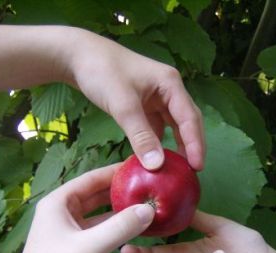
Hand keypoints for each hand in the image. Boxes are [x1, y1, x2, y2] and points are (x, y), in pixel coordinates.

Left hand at [0, 164, 154, 252]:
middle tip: (150, 186)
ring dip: (121, 211)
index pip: (91, 178)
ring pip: (100, 215)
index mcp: (58, 203)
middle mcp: (63, 214)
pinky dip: (117, 229)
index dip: (115, 172)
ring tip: (148, 205)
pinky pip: (101, 233)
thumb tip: (150, 208)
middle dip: (121, 191)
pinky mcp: (76, 251)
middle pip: (96, 195)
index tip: (141, 167)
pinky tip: (137, 230)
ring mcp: (70, 233)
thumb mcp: (89, 247)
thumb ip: (121, 226)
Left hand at [62, 28, 204, 170]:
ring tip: (178, 170)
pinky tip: (155, 159)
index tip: (198, 167)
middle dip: (191, 146)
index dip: (196, 144)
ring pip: (174, 126)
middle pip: (187, 122)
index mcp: (170, 84)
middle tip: (192, 172)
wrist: (78, 57)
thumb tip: (157, 165)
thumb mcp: (123, 105)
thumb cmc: (102, 72)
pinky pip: (157, 128)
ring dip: (177, 145)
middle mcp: (169, 91)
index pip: (190, 118)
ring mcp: (157, 98)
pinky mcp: (144, 106)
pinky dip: (159, 143)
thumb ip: (141, 135)